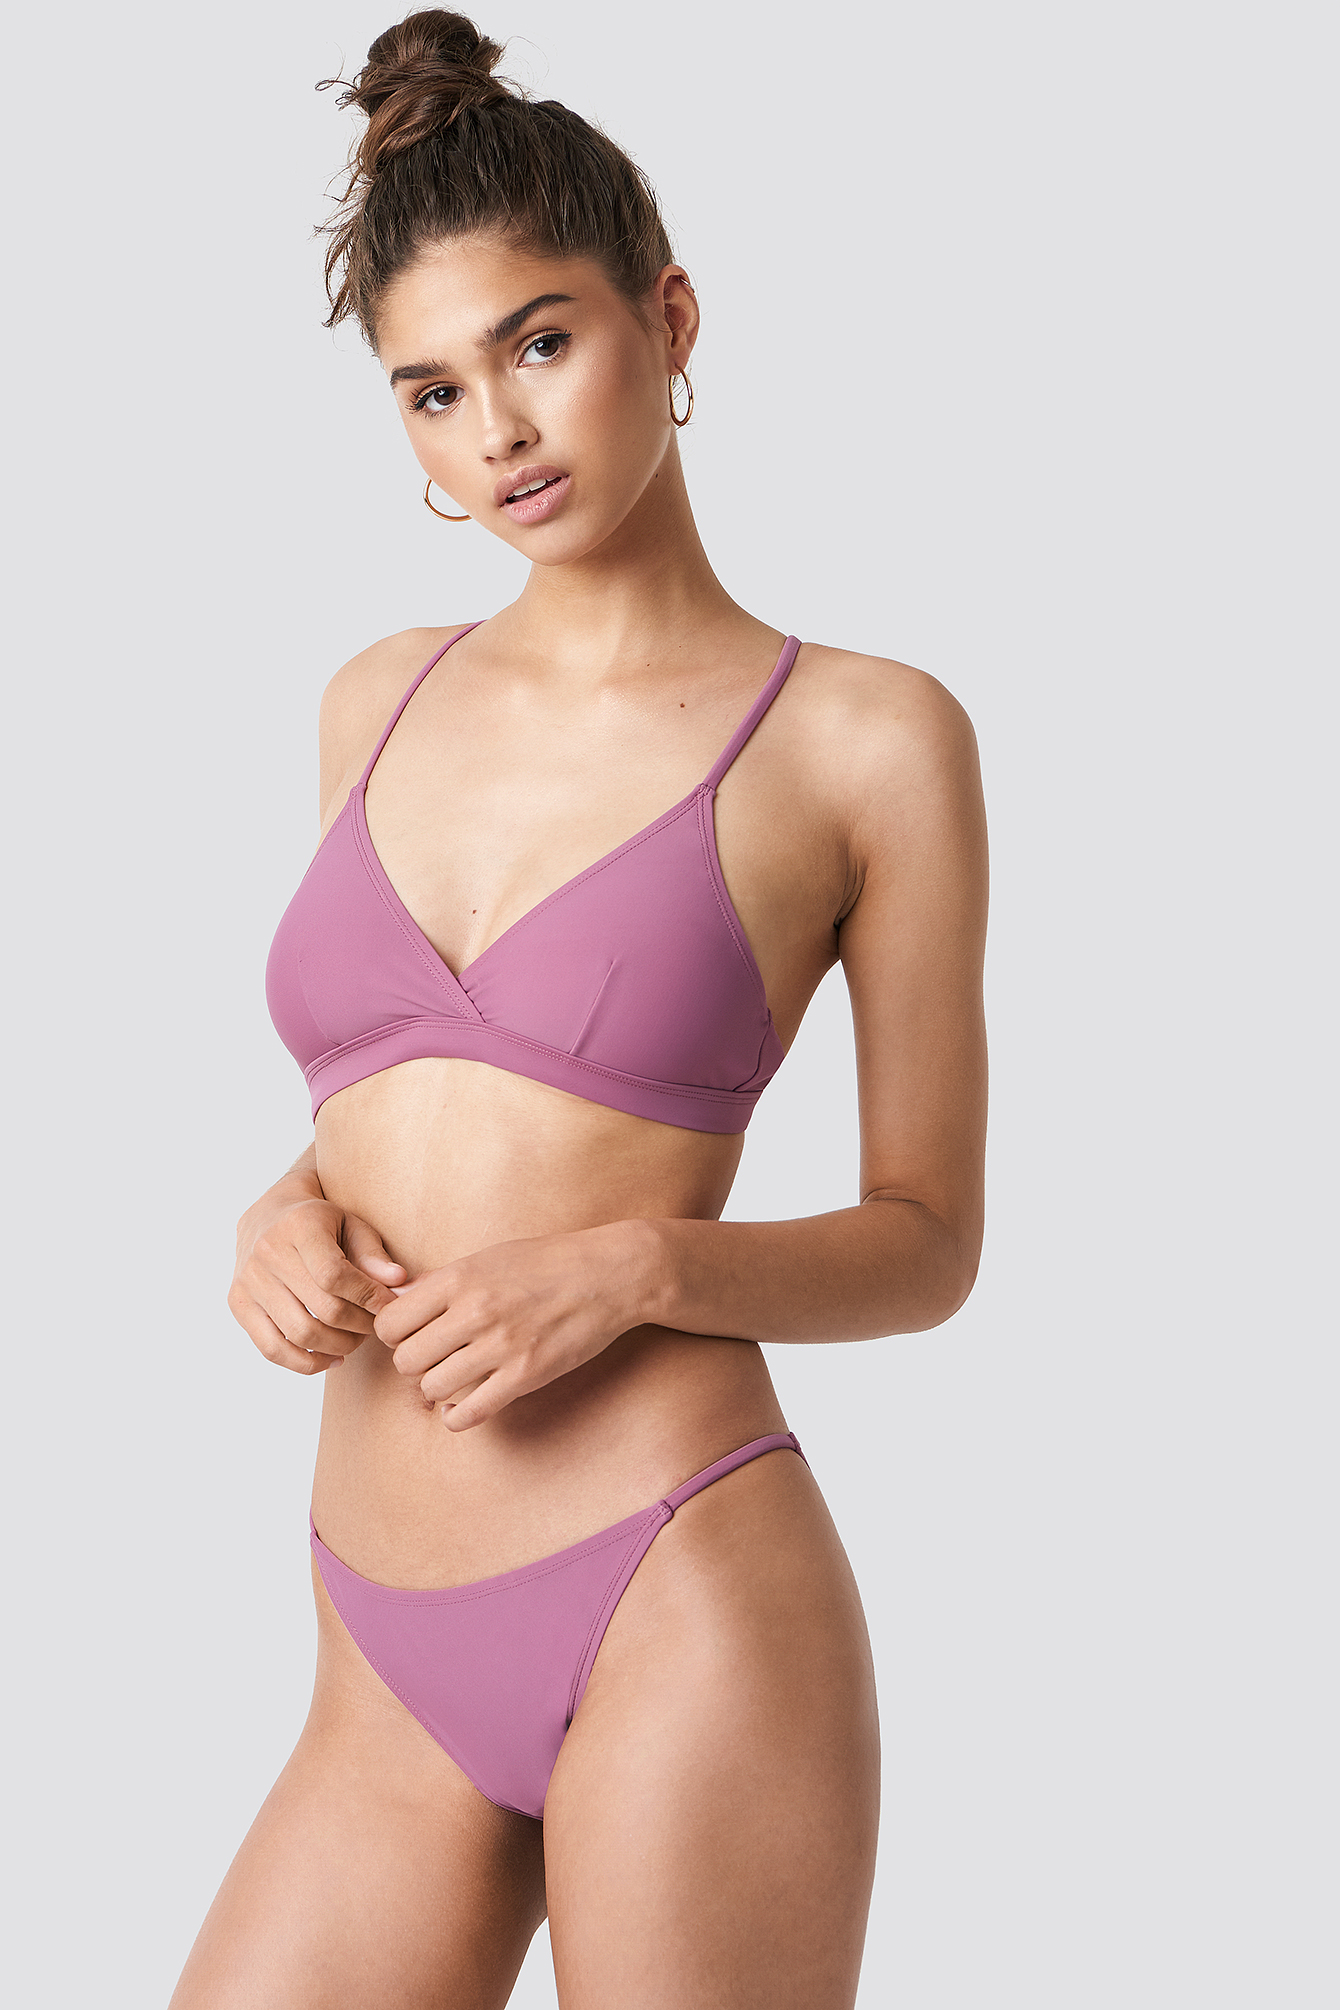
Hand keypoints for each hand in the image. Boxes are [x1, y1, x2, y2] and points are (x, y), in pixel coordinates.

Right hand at [229, 1175, 406, 1374]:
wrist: (269, 1215)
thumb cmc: (320, 1224)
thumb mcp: (352, 1225)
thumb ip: (374, 1255)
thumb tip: (398, 1283)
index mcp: (299, 1226)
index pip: (335, 1275)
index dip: (368, 1298)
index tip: (390, 1308)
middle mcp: (267, 1252)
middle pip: (322, 1309)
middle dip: (359, 1326)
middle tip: (376, 1327)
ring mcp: (248, 1280)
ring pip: (299, 1334)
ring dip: (338, 1346)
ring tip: (356, 1340)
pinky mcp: (237, 1303)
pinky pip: (271, 1349)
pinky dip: (305, 1364)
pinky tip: (331, 1359)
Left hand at [373, 1220, 660, 1429]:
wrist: (610, 1274)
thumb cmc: (547, 1262)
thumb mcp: (488, 1257)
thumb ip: (440, 1281)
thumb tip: (396, 1298)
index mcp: (459, 1278)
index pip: (390, 1323)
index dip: (396, 1334)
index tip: (414, 1334)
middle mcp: (474, 1312)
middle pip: (405, 1360)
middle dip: (414, 1363)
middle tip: (435, 1358)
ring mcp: (500, 1346)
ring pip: (431, 1388)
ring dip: (437, 1388)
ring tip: (455, 1376)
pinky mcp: (525, 1376)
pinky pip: (468, 1414)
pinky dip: (458, 1416)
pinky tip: (465, 1404)